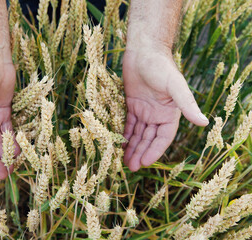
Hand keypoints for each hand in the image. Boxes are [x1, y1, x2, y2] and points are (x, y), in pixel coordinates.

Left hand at [122, 48, 208, 171]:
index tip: (144, 163)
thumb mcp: (175, 86)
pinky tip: (119, 144)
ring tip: (124, 161)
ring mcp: (144, 110)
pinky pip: (129, 123)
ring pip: (138, 133)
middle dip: (141, 152)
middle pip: (148, 138)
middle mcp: (157, 114)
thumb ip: (187, 104)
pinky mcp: (132, 103)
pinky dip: (125, 133)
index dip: (154, 151)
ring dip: (132, 146)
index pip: (163, 138)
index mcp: (170, 113)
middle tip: (131, 167)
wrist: (144, 50)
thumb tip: (204, 122)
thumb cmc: (161, 67)